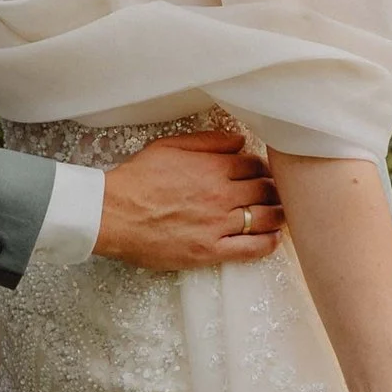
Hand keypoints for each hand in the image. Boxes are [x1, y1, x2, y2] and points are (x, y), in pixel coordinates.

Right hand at [95, 128, 283, 269]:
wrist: (113, 214)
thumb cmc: (137, 179)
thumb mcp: (170, 146)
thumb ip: (209, 141)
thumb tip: (239, 141)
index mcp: (214, 167)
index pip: (255, 165)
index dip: (262, 168)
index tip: (260, 174)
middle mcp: (222, 195)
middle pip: (266, 190)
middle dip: (273, 190)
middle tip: (273, 194)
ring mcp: (219, 224)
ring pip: (266, 217)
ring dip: (278, 214)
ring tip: (278, 214)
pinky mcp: (211, 251)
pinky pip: (252, 248)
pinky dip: (269, 243)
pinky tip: (273, 238)